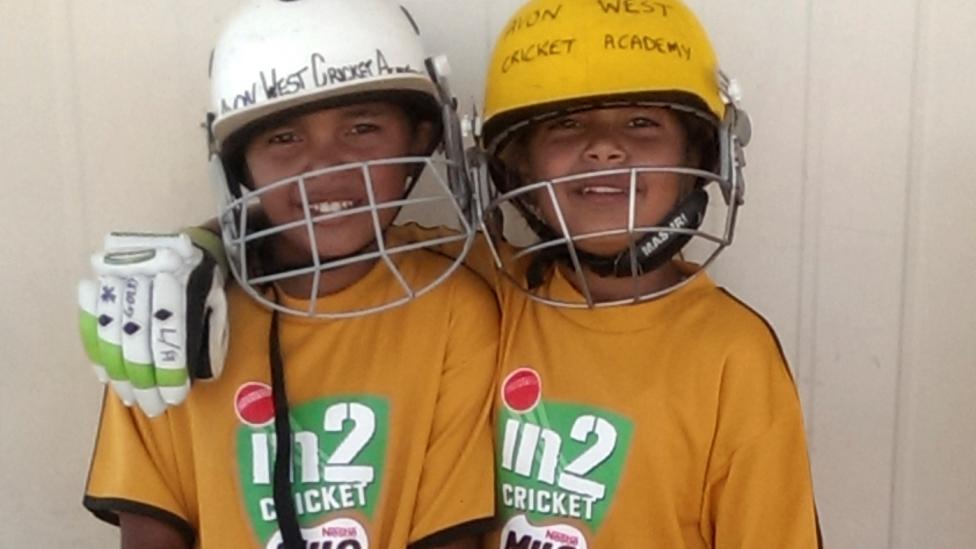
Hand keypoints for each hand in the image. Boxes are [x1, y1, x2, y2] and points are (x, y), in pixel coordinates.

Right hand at [78, 232, 227, 416]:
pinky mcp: (104, 283)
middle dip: (144, 381)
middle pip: (137, 341)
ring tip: (128, 398)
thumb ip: (208, 335)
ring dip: (119, 374)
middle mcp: (147, 278)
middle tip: (151, 407)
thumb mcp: (218, 304)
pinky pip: (92, 322)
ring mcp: (121, 278)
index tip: (174, 397)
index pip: (171, 337)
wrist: (189, 243)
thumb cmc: (207, 282)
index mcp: (183, 283)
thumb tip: (196, 376)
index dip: (170, 371)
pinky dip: (97, 352)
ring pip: (112, 336)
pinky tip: (104, 375)